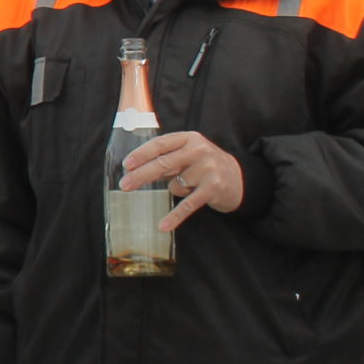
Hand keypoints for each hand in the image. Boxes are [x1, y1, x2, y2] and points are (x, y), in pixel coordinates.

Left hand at [120, 130, 244, 228]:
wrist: (239, 178)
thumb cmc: (204, 164)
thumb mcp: (187, 153)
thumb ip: (165, 158)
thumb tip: (133, 169)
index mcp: (189, 138)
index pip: (160, 144)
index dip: (141, 154)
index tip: (126, 164)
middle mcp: (199, 150)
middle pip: (163, 164)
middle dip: (141, 175)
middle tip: (124, 185)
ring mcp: (208, 169)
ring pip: (175, 185)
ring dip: (176, 189)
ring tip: (189, 185)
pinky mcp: (213, 189)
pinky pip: (187, 204)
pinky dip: (175, 216)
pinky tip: (163, 225)